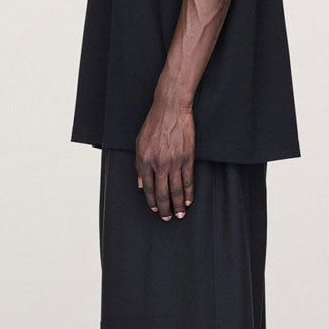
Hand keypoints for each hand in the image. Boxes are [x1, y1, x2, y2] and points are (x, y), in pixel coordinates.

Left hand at [135, 97, 194, 220]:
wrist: (170, 110)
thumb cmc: (153, 124)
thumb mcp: (139, 143)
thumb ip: (139, 165)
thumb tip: (141, 184)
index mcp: (144, 161)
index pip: (148, 188)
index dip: (151, 201)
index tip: (155, 209)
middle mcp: (158, 165)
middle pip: (161, 193)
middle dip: (165, 208)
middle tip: (168, 218)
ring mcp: (173, 162)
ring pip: (176, 190)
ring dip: (178, 205)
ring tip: (180, 214)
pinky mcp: (187, 158)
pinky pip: (188, 180)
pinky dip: (189, 193)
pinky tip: (189, 200)